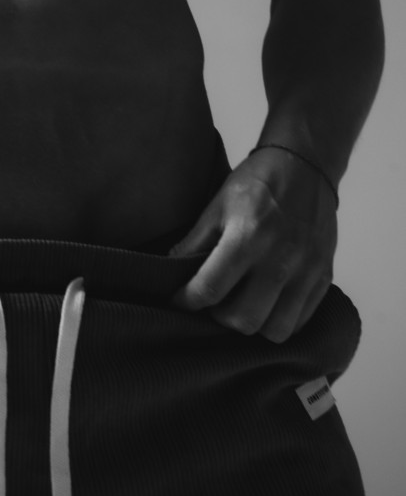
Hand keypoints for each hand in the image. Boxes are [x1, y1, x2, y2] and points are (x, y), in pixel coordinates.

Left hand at [168, 148, 337, 342]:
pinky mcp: (324, 277)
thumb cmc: (258, 181)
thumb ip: (195, 241)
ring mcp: (306, 271)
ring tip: (241, 304)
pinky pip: (300, 321)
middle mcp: (280, 259)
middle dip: (220, 318)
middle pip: (243, 320)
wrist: (306, 165)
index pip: (210, 289)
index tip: (178, 301)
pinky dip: (279, 320)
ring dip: (253, 324)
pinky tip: (267, 302)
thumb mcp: (218, 204)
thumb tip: (171, 270)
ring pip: (275, 330)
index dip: (186, 301)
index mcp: (247, 236)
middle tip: (213, 302)